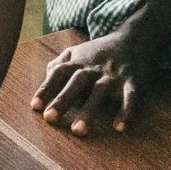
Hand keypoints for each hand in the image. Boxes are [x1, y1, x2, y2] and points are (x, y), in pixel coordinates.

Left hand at [32, 31, 147, 135]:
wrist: (135, 38)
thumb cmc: (100, 51)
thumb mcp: (78, 51)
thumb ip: (60, 62)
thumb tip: (46, 75)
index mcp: (79, 61)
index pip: (59, 73)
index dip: (46, 89)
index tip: (35, 106)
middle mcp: (94, 68)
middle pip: (76, 83)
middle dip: (63, 100)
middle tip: (50, 119)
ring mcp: (113, 75)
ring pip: (99, 92)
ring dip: (88, 111)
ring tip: (78, 131)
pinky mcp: (133, 81)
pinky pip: (130, 97)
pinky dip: (126, 111)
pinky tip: (119, 128)